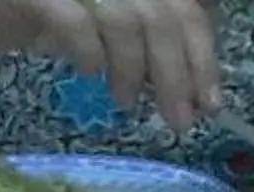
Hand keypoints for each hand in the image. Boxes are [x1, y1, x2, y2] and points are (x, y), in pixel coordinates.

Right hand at [0, 0, 220, 127]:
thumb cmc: (42, 10)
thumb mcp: (107, 20)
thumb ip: (148, 37)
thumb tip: (193, 84)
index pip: (184, 7)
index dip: (203, 56)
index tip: (211, 103)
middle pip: (161, 17)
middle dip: (177, 75)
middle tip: (180, 120)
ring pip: (127, 21)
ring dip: (134, 72)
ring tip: (127, 102)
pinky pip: (77, 23)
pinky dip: (89, 55)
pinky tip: (88, 73)